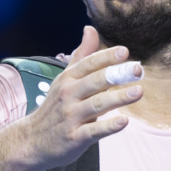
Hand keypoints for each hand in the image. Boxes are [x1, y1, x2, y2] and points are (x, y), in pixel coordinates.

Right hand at [21, 26, 141, 170]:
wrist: (32, 141)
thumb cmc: (55, 107)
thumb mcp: (65, 79)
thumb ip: (82, 56)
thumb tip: (91, 29)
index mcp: (68, 79)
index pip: (88, 64)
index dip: (106, 57)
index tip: (124, 51)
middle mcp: (68, 95)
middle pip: (94, 82)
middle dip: (116, 74)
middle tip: (137, 70)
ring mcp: (71, 117)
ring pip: (97, 104)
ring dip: (118, 98)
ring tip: (138, 92)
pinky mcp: (75, 138)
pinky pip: (94, 131)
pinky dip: (109, 126)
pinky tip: (124, 121)